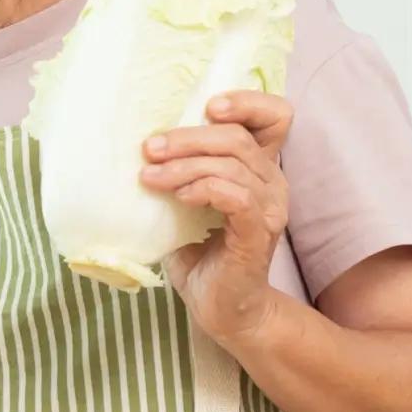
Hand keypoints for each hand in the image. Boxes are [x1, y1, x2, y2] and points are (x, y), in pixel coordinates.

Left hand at [141, 91, 292, 343]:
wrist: (220, 310)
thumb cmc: (201, 255)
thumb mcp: (185, 203)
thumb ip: (177, 172)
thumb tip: (137, 144)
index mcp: (257, 168)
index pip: (274, 117)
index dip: (247, 102)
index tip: (208, 106)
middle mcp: (271, 183)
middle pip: (238, 137)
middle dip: (187, 137)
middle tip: (149, 148)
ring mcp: (268, 209)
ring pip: (232, 164)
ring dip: (184, 166)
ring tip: (150, 177)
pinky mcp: (257, 235)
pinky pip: (236, 197)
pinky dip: (204, 189)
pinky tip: (179, 198)